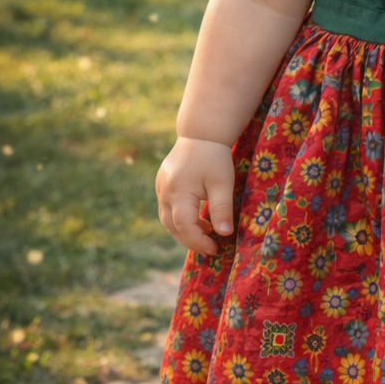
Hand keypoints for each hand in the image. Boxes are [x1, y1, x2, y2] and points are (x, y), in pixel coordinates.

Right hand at [156, 137, 235, 255]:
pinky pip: (168, 210)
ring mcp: (160, 189)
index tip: (214, 249)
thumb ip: (222, 209)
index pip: (183, 226)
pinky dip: (181, 220)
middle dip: (191, 240)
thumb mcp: (222, 183)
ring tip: (206, 234)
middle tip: (210, 248)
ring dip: (185, 231)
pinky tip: (198, 220)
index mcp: (178, 192)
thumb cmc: (214, 158)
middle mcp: (164, 192)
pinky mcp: (162, 186)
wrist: (201, 134)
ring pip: (167, 220)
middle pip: (172, 227)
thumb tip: (224, 234)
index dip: (198, 241)